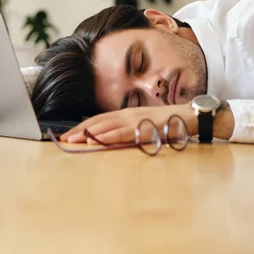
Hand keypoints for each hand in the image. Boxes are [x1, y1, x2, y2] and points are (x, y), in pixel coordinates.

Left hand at [60, 104, 196, 144]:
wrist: (190, 116)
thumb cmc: (168, 123)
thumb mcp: (145, 125)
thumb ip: (129, 130)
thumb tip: (113, 139)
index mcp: (126, 114)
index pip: (99, 119)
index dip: (81, 126)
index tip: (68, 134)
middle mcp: (127, 114)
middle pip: (98, 122)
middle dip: (78, 130)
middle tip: (62, 139)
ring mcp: (135, 119)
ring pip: (106, 126)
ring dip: (87, 133)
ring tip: (72, 140)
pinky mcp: (144, 127)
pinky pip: (123, 132)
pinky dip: (108, 136)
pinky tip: (97, 140)